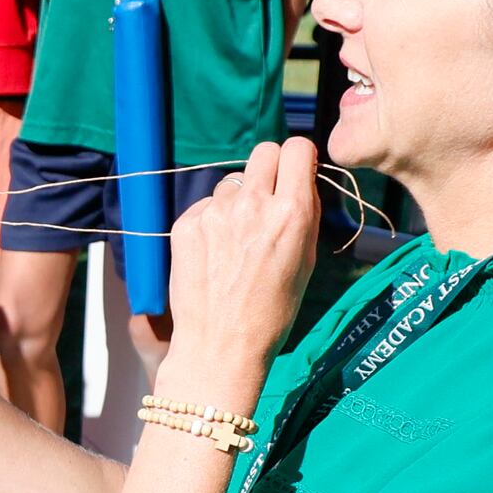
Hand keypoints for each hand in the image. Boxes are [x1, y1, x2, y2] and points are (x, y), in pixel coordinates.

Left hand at [160, 139, 320, 399]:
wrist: (221, 345)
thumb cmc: (273, 310)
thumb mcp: (306, 261)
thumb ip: (305, 214)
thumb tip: (302, 180)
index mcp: (291, 212)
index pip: (297, 147)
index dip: (298, 158)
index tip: (296, 171)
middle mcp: (253, 204)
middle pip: (264, 152)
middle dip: (270, 168)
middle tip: (268, 196)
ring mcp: (215, 212)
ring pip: (232, 182)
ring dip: (238, 200)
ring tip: (238, 240)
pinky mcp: (186, 223)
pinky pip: (206, 206)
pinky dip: (212, 221)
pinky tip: (215, 254)